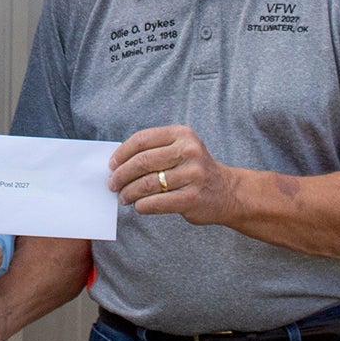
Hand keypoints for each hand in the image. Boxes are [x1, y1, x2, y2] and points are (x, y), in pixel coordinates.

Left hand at [109, 125, 239, 223]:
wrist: (228, 192)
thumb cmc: (195, 170)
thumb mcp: (181, 149)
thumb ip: (154, 151)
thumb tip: (117, 164)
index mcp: (182, 134)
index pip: (142, 139)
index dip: (122, 153)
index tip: (111, 165)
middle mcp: (189, 151)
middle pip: (142, 162)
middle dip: (121, 175)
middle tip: (112, 184)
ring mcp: (192, 175)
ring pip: (146, 184)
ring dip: (128, 193)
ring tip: (123, 197)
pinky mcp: (191, 198)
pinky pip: (156, 202)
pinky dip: (141, 206)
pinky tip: (138, 206)